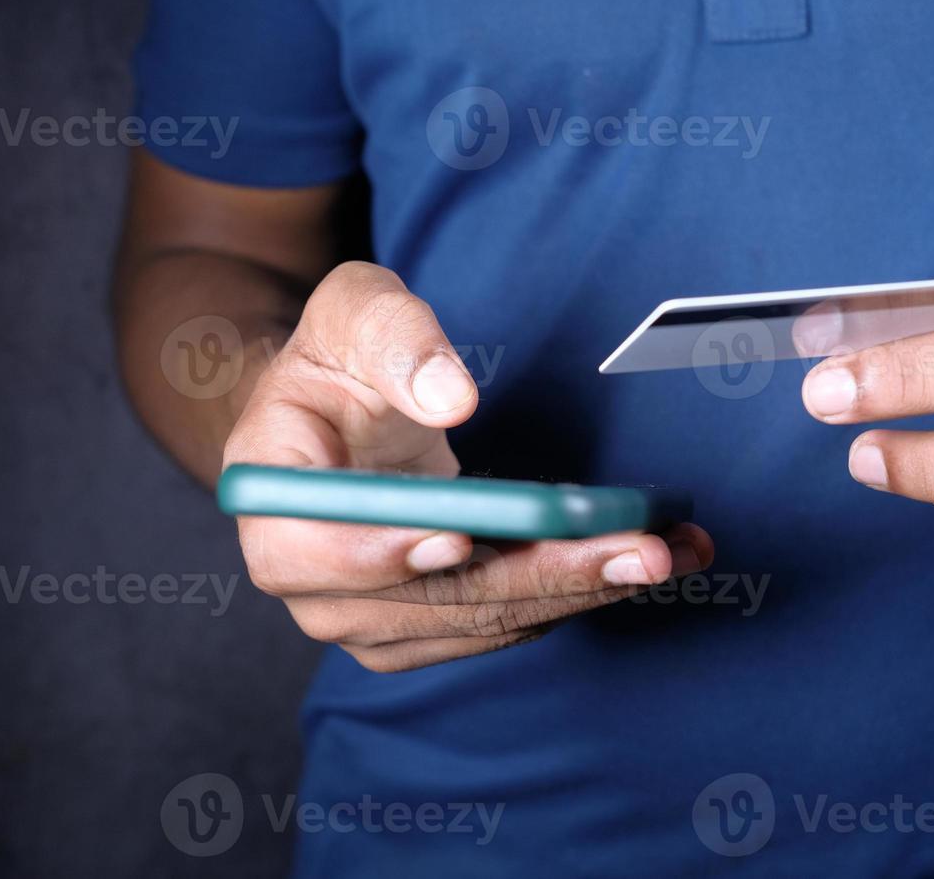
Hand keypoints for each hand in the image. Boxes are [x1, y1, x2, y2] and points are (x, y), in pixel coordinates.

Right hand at [225, 262, 712, 670]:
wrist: (337, 413)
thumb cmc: (338, 356)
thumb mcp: (353, 308)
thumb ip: (394, 337)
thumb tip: (452, 396)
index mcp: (269, 491)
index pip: (304, 549)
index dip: (377, 552)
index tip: (459, 536)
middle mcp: (305, 574)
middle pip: (420, 600)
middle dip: (537, 574)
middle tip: (637, 549)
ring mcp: (363, 610)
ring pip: (474, 621)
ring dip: (575, 591)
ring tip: (665, 551)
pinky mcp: (420, 625)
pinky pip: (498, 624)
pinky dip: (571, 594)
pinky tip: (637, 562)